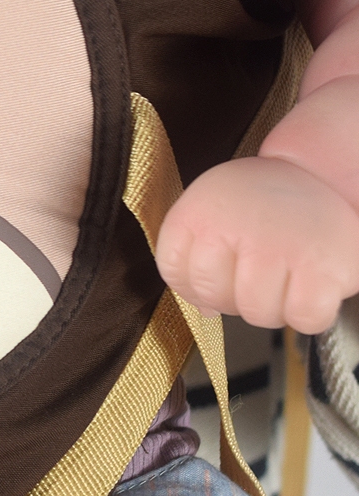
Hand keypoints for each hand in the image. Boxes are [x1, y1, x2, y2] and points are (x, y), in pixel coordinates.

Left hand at [156, 156, 358, 333]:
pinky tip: (308, 291)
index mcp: (197, 213)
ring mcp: (276, 247)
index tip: (213, 282)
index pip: (173, 271)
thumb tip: (205, 309)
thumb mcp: (215, 211)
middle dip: (231, 301)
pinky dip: (307, 316)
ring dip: (271, 309)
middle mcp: (232, 228)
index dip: (192, 288)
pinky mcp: (320, 268)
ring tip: (282, 282)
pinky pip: (303, 319)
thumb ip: (197, 255)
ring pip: (256, 312)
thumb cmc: (263, 202)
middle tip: (252, 282)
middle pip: (213, 296)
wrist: (321, 176)